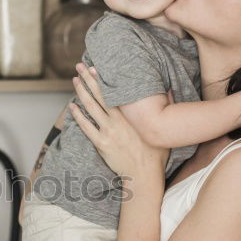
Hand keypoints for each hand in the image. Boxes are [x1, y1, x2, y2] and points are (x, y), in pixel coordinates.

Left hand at [67, 63, 167, 178]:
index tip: (96, 67)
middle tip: (80, 66)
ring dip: (82, 92)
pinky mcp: (101, 144)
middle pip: (99, 95)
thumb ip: (165, 106)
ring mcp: (108, 132)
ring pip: (91, 108)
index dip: (103, 79)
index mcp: (131, 116)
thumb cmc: (155, 152)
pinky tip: (71, 106)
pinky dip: (78, 116)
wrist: (144, 174)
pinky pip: (86, 127)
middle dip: (89, 79)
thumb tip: (169, 89)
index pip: (114, 92)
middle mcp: (118, 121)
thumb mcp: (162, 127)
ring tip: (75, 80)